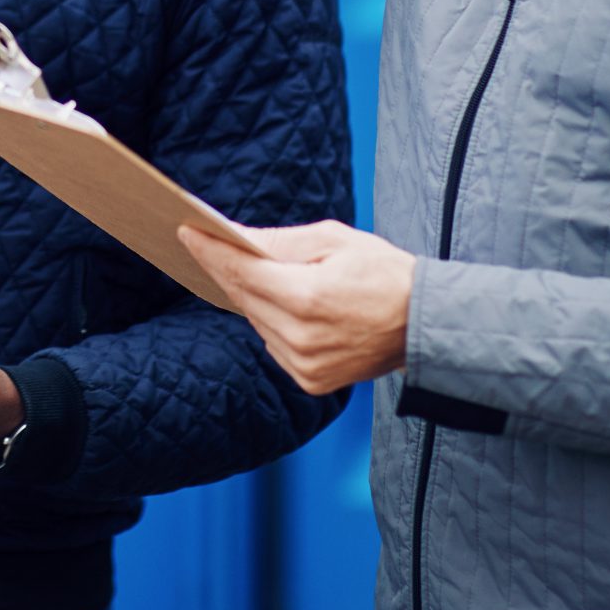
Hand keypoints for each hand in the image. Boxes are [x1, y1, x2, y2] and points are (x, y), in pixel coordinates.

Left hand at [176, 219, 414, 395]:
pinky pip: (273, 343)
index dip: (209, 249)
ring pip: (255, 320)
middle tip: (201, 241)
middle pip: (243, 295)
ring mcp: (304, 364)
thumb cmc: (383, 272)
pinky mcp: (310, 380)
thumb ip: (279, 242)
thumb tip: (234, 237)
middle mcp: (300, 337)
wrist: (424, 324)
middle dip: (222, 267)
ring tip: (248, 269)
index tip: (185, 230)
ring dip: (251, 295)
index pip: (241, 271)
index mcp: (306, 298)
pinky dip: (272, 321)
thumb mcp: (334, 240)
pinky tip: (285, 304)